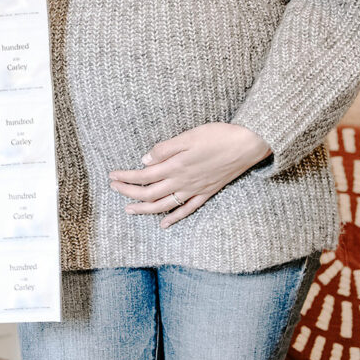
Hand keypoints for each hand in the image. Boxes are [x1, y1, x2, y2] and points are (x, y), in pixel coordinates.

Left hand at [109, 123, 271, 228]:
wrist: (247, 145)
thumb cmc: (218, 135)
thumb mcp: (188, 136)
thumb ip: (165, 149)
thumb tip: (145, 161)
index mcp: (176, 166)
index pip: (144, 176)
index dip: (126, 177)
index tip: (112, 175)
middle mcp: (182, 182)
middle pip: (149, 193)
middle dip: (128, 192)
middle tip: (114, 189)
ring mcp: (194, 190)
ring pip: (164, 205)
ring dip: (144, 209)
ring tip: (129, 210)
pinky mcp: (206, 193)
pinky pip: (186, 210)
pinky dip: (173, 218)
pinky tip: (163, 223)